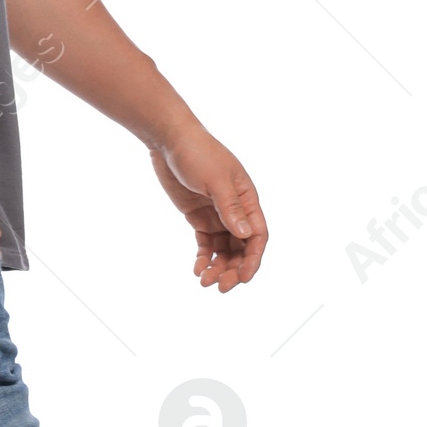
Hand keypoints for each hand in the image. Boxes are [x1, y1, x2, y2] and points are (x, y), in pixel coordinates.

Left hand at [150, 126, 266, 293]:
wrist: (169, 140)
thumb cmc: (198, 153)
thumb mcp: (215, 179)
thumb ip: (230, 207)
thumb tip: (245, 235)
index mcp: (247, 199)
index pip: (257, 235)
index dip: (253, 259)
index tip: (243, 278)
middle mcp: (236, 210)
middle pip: (241, 247)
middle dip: (233, 269)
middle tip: (220, 287)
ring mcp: (217, 214)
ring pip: (223, 249)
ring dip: (217, 267)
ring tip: (204, 282)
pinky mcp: (199, 217)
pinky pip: (206, 244)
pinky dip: (203, 258)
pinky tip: (197, 270)